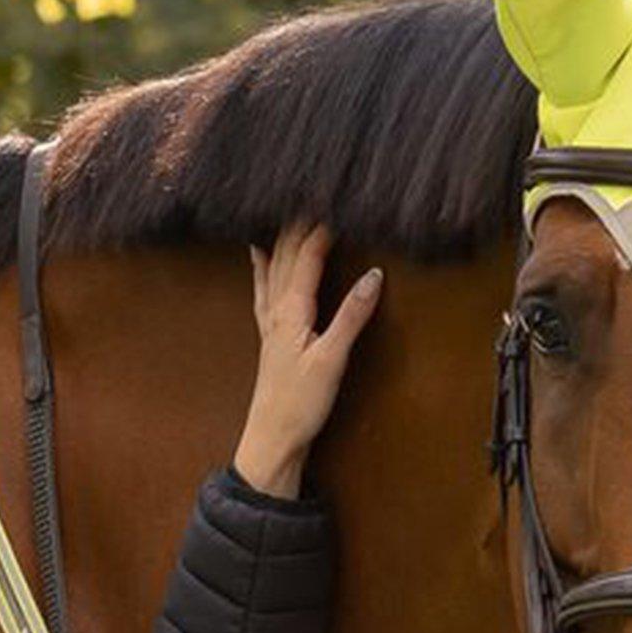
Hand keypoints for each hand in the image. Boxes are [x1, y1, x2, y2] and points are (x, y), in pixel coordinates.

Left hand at [235, 219, 381, 496]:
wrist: (272, 441)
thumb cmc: (300, 405)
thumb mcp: (331, 360)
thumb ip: (351, 316)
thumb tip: (374, 275)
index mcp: (291, 311)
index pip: (306, 255)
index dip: (322, 225)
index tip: (338, 198)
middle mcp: (275, 310)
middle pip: (285, 253)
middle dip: (299, 222)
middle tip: (312, 191)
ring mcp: (269, 322)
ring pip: (271, 266)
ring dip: (280, 236)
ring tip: (284, 207)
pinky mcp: (269, 335)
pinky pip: (263, 287)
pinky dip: (262, 264)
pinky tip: (257, 253)